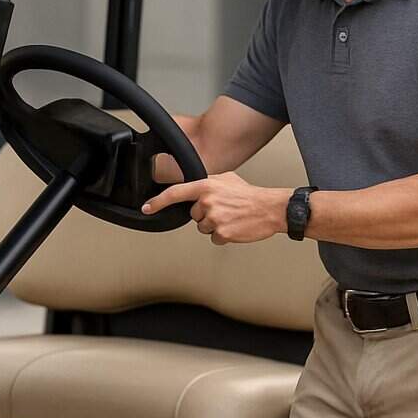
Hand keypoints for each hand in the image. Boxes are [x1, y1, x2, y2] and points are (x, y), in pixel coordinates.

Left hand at [141, 173, 288, 244]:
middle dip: (205, 215)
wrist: (270, 208)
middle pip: (194, 216)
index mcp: (206, 186)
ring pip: (204, 228)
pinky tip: (235, 227)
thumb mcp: (226, 179)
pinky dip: (224, 236)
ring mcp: (214, 218)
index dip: (158, 202)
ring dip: (215, 226)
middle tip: (224, 210)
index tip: (147, 208)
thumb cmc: (250, 194)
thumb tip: (195, 188)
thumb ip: (207, 183)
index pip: (174, 193)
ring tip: (231, 218)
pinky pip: (215, 238)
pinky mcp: (222, 233)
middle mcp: (207, 201)